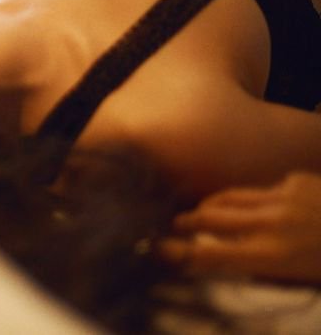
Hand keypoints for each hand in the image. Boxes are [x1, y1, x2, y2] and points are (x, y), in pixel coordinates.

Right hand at [159, 171, 320, 282]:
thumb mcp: (297, 276)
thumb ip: (260, 265)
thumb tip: (228, 257)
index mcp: (269, 256)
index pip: (208, 252)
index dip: (178, 251)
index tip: (158, 248)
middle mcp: (269, 224)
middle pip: (210, 216)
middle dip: (186, 220)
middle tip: (175, 224)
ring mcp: (282, 197)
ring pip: (230, 196)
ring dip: (210, 203)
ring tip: (201, 208)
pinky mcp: (296, 180)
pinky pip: (265, 188)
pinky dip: (258, 198)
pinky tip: (266, 205)